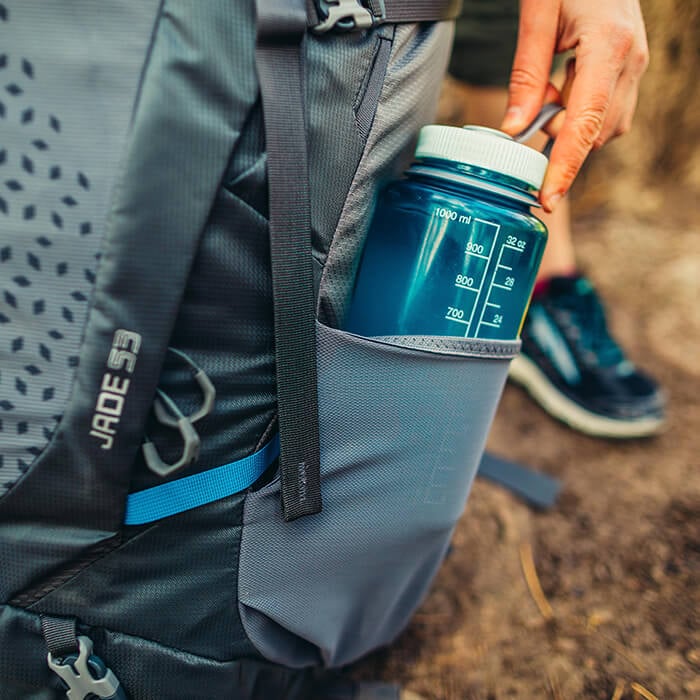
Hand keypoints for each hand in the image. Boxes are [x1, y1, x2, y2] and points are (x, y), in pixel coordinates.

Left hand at [501, 0, 648, 211]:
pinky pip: (607, 109)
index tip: (547, 199)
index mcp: (609, 46)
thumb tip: (514, 130)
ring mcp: (637, 64)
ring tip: (548, 92)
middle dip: (562, 141)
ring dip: (571, 126)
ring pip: (604, 125)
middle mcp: (631, 60)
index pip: (586, 124)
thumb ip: (526, 74)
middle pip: (597, 132)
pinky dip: (579, 112)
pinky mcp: (631, 66)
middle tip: (532, 118)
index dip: (565, 167)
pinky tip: (563, 87)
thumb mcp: (536, 14)